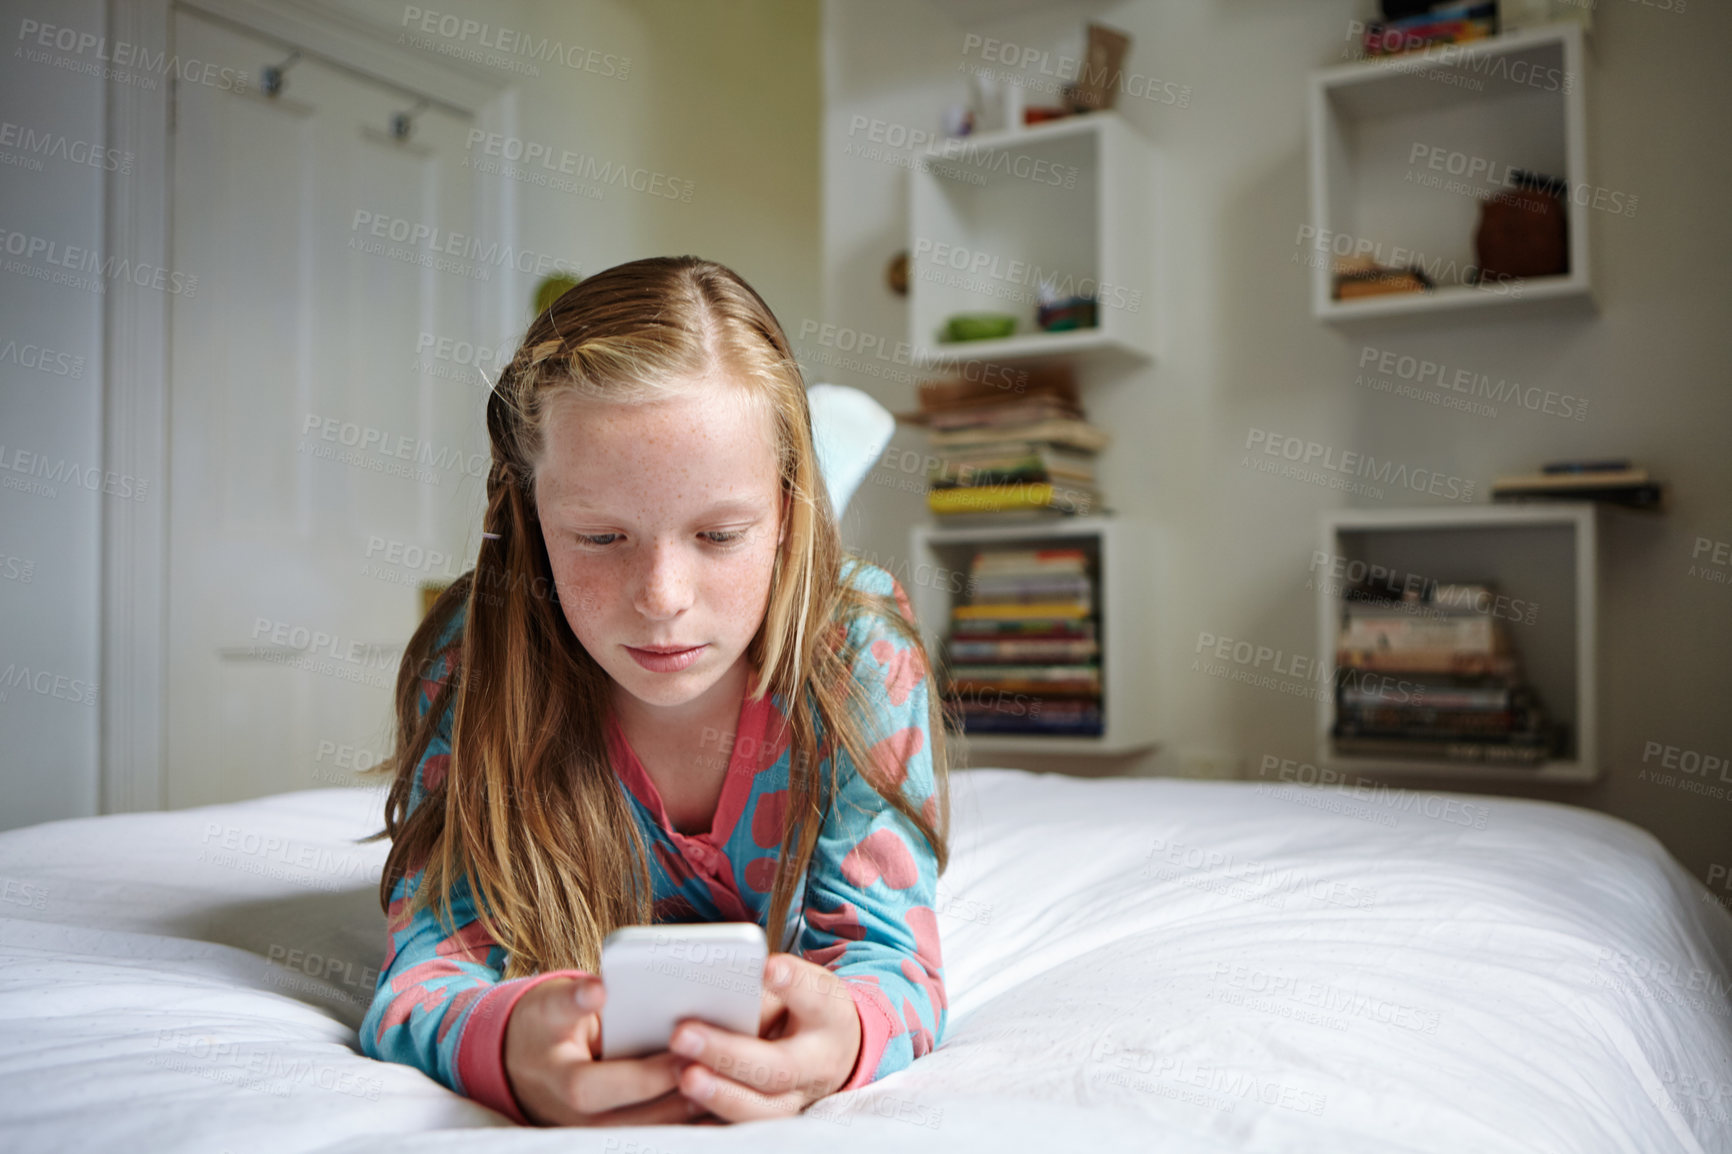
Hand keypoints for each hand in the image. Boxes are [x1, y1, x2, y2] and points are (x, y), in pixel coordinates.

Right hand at [503, 975, 706, 1126]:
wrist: (522, 1063)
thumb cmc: (544, 1025)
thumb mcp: (549, 1006)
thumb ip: (574, 999)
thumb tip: (601, 989)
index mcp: (560, 1083)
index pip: (598, 1088)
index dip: (644, 1073)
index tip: (683, 1047)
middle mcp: (576, 1119)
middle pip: (634, 1120)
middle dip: (678, 1094)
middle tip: (720, 1067)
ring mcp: (595, 1134)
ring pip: (649, 1134)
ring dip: (687, 1112)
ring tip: (728, 1084)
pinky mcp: (614, 1137)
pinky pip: (654, 1134)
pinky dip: (684, 1120)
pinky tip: (717, 1100)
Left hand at [667, 952, 863, 1122]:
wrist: (834, 1052)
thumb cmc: (804, 1011)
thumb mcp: (797, 989)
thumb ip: (763, 992)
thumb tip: (715, 996)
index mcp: (829, 1017)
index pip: (816, 998)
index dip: (793, 983)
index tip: (768, 968)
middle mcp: (819, 1064)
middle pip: (779, 1067)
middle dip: (728, 1054)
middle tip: (682, 1035)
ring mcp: (800, 1099)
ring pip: (765, 1109)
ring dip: (721, 1094)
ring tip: (686, 1076)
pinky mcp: (776, 1119)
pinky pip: (745, 1131)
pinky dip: (715, 1123)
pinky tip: (687, 1106)